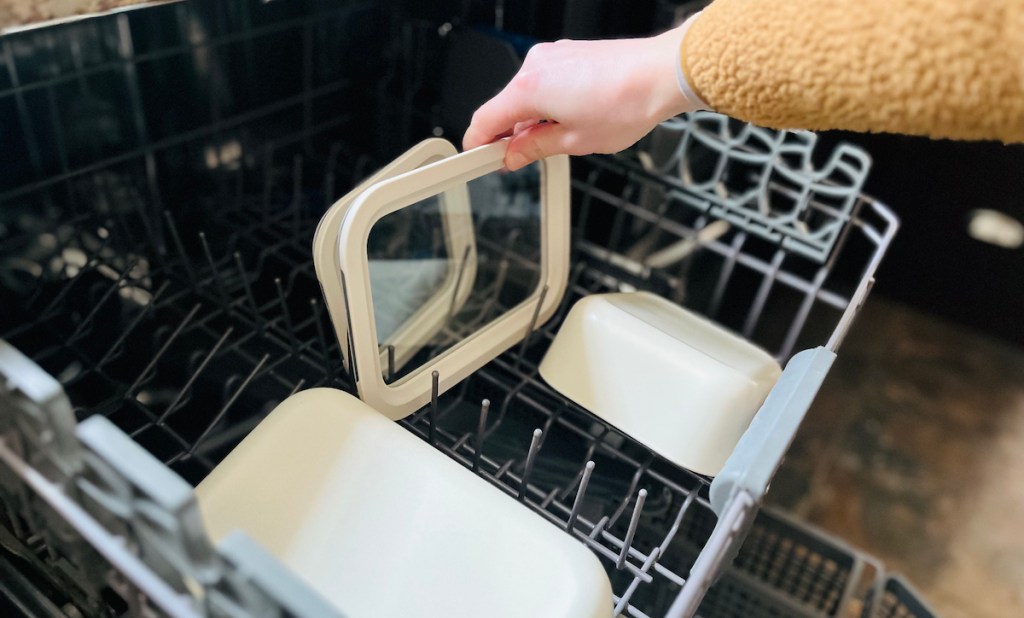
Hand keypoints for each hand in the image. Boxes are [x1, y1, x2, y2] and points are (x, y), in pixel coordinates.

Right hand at [463, 25, 699, 169]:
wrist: (661, 74)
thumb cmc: (627, 103)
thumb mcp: (574, 141)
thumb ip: (535, 149)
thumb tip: (514, 155)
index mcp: (529, 89)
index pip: (484, 120)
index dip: (478, 145)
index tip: (478, 160)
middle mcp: (535, 66)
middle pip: (504, 106)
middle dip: (509, 135)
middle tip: (519, 161)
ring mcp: (553, 55)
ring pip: (525, 95)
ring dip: (531, 120)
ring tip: (561, 140)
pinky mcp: (569, 53)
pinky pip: (544, 82)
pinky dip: (546, 103)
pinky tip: (570, 119)